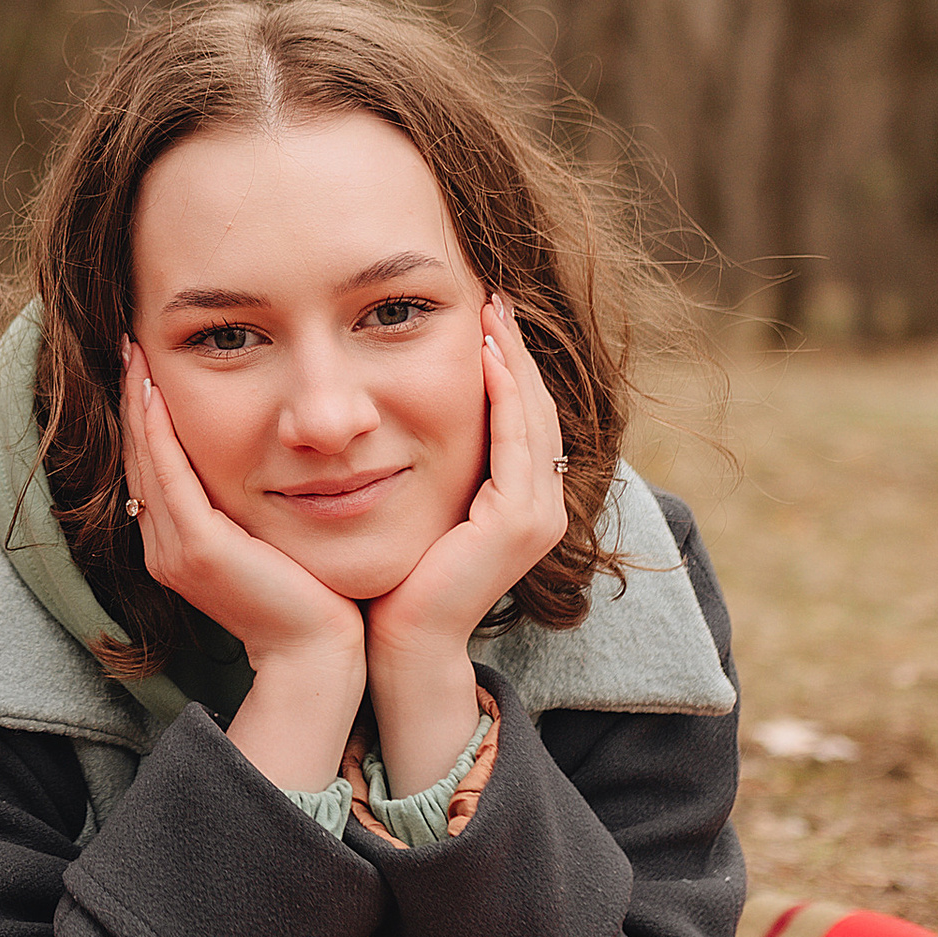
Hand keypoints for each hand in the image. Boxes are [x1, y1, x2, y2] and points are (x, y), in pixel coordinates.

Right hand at [121, 340, 366, 790]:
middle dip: (132, 397)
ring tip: (133, 350)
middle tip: (128, 341)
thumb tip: (266, 463)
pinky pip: (168, 473)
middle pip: (140, 457)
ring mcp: (174, 549)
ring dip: (136, 401)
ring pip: (146, 458)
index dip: (143, 415)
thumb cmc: (312, 598)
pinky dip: (156, 427)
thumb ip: (252, 508)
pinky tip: (153, 387)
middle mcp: (164, 547)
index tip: (144, 364)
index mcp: (178, 546)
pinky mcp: (197, 548)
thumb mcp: (271, 541)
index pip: (154, 467)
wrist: (319, 655)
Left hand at [364, 295, 568, 793]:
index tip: (483, 313)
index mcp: (521, 499)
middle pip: (535, 406)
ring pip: (532, 417)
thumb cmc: (396, 573)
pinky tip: (485, 357)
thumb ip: (427, 459)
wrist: (398, 639)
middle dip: (515, 349)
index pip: (521, 414)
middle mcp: (542, 505)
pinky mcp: (517, 524)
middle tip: (493, 296)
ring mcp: (537, 515)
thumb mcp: (417, 500)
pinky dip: (503, 397)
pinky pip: (516, 444)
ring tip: (491, 313)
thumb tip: (395, 408)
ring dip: (513, 362)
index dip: (508, 363)